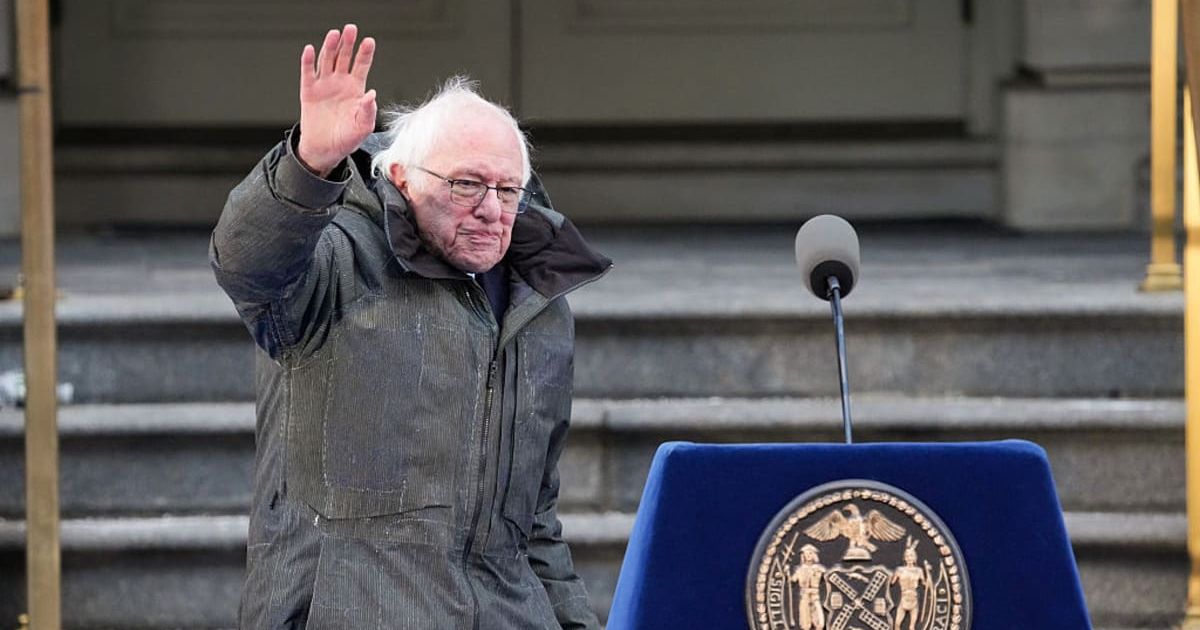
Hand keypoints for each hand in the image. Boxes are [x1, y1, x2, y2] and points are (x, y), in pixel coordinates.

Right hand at [296, 24, 376, 177]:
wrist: (325, 150)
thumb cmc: (347, 138)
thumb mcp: (363, 127)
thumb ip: (368, 110)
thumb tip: (372, 95)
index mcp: (355, 89)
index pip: (362, 66)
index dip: (365, 53)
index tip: (369, 41)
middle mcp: (340, 83)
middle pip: (344, 58)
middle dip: (348, 43)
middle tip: (351, 29)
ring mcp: (324, 85)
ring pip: (327, 60)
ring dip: (330, 47)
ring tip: (334, 34)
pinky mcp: (309, 91)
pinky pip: (308, 73)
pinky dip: (308, 61)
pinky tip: (311, 50)